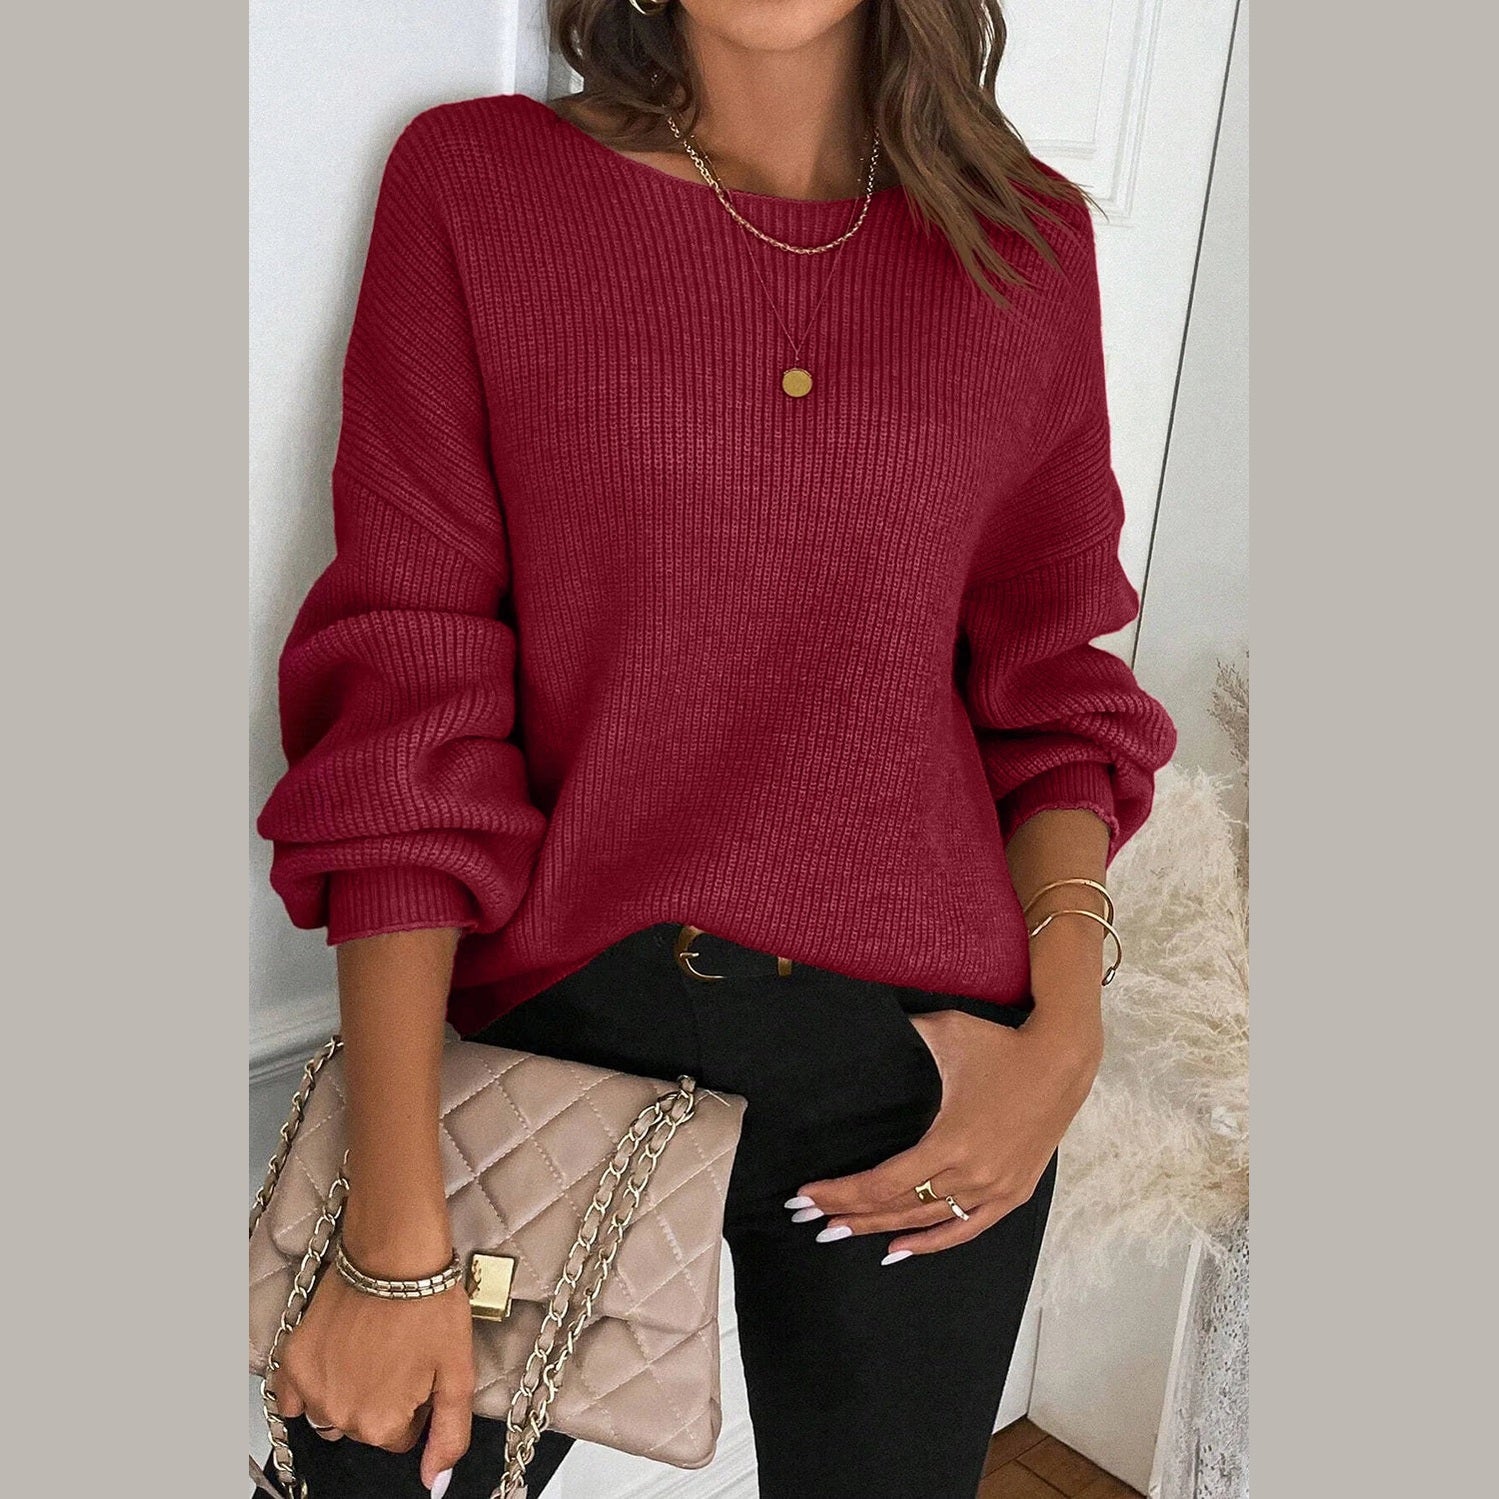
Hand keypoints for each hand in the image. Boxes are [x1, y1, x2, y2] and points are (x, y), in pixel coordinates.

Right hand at [267, 1227, 474, 1490]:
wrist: (395, 1254)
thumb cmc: (430, 1307)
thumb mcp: (458, 1373)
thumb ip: (449, 1435)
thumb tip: (435, 1483)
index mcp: (381, 1424)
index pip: (402, 1438)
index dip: (416, 1403)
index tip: (421, 1369)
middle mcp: (340, 1416)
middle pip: (366, 1427)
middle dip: (385, 1399)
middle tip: (401, 1354)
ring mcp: (311, 1389)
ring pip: (333, 1414)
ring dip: (349, 1394)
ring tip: (370, 1351)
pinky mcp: (292, 1361)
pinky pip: (293, 1398)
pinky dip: (310, 1388)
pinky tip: (333, 1360)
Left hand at [790, 1004, 1102, 1257]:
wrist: (1062, 1059)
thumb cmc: (1000, 1044)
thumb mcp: (945, 1032)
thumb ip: (901, 1031)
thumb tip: (864, 1020)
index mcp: (951, 1141)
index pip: (882, 1183)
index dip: (841, 1193)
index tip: (805, 1196)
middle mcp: (972, 1173)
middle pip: (897, 1208)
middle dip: (848, 1214)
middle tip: (808, 1220)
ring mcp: (995, 1189)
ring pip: (926, 1222)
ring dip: (880, 1230)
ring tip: (840, 1233)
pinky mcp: (1012, 1193)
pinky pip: (965, 1228)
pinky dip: (931, 1242)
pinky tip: (899, 1249)